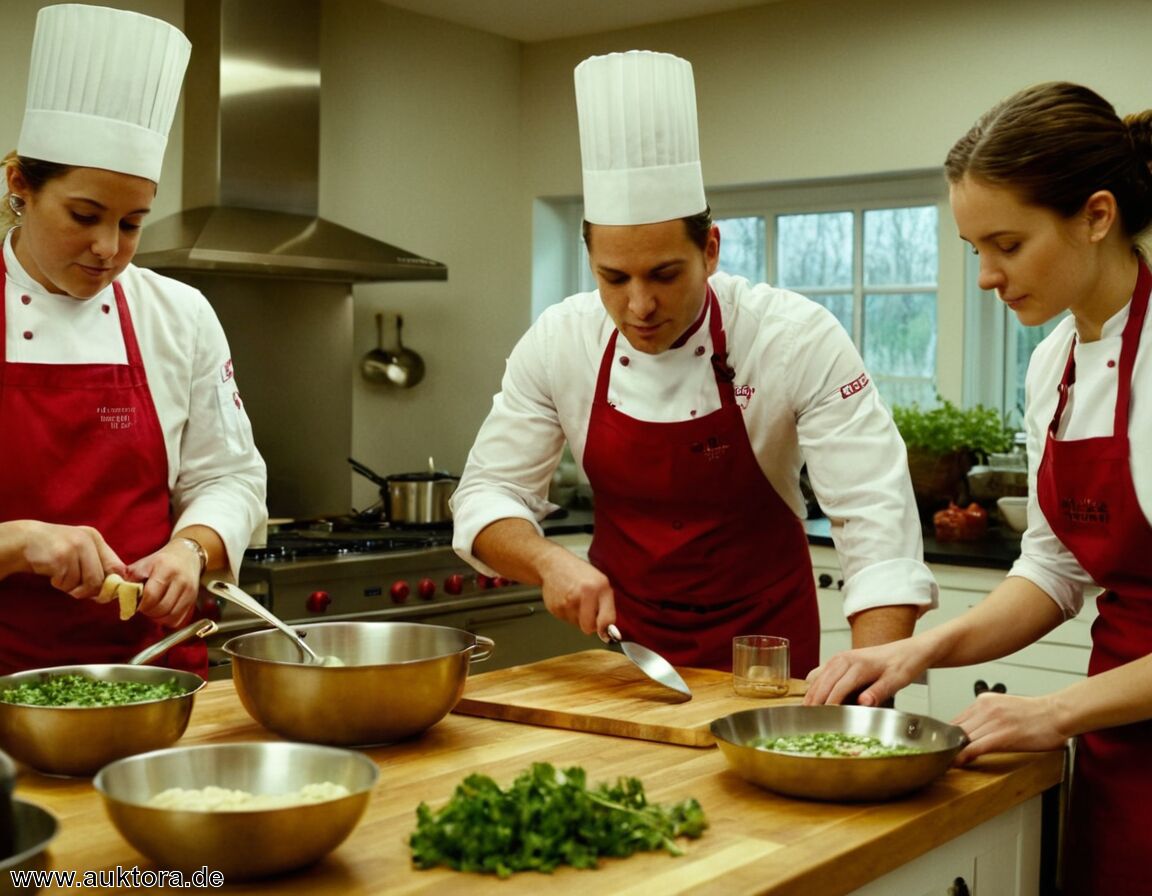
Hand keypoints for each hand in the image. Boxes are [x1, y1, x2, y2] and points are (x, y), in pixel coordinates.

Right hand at [4, 520, 124, 598]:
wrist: (24, 541)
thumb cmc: (55, 552)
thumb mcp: (79, 552)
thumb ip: (96, 567)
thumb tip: (109, 594)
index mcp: (95, 538)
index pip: (117, 566)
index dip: (113, 584)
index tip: (103, 593)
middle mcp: (87, 541)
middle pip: (101, 579)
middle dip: (88, 590)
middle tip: (75, 588)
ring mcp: (74, 548)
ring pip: (84, 583)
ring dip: (71, 587)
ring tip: (61, 576)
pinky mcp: (60, 558)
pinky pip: (67, 583)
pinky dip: (59, 585)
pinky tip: (52, 574)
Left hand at [126, 541, 202, 627]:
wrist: (186, 555)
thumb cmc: (160, 561)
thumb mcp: (142, 564)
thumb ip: (127, 579)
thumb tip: (115, 595)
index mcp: (164, 568)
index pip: (151, 595)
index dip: (140, 604)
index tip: (135, 604)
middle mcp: (180, 580)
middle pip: (161, 608)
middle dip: (148, 612)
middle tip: (143, 607)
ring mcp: (190, 591)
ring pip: (171, 617)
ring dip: (158, 618)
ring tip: (153, 610)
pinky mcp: (194, 600)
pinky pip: (180, 620)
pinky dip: (169, 621)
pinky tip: (164, 613)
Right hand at [537, 549, 615, 635]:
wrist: (553, 564)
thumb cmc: (579, 573)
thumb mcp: (601, 583)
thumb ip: (607, 606)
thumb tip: (609, 632)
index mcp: (597, 588)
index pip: (606, 620)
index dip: (606, 630)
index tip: (607, 634)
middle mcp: (581, 595)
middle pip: (588, 627)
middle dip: (590, 623)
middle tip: (589, 610)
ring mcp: (566, 602)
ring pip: (576, 624)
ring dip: (578, 617)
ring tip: (576, 600)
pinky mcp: (554, 608)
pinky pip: (565, 620)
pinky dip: (567, 613)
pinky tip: (566, 599)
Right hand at [803, 638, 926, 706]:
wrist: (908, 650)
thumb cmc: (903, 665)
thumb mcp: (897, 680)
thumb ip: (878, 692)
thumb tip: (863, 703)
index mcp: (859, 665)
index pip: (838, 689)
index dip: (829, 705)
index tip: (823, 719)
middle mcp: (845, 659)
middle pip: (824, 683)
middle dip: (815, 701)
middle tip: (808, 718)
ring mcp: (841, 657)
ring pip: (819, 677)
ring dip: (812, 693)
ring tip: (807, 710)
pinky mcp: (840, 659)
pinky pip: (821, 671)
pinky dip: (815, 684)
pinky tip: (814, 695)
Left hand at [952, 692, 1069, 763]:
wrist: (1058, 714)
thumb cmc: (1036, 714)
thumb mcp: (1004, 707)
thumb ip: (985, 716)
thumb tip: (971, 729)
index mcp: (984, 700)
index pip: (957, 719)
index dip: (948, 735)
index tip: (945, 745)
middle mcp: (985, 708)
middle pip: (956, 728)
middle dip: (949, 744)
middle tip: (944, 756)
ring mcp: (992, 721)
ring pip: (963, 738)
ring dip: (954, 752)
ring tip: (948, 762)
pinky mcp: (1001, 735)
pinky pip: (974, 747)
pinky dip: (963, 756)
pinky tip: (957, 763)